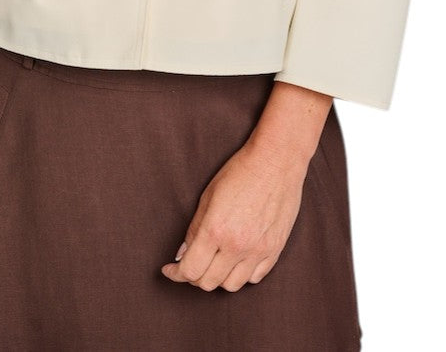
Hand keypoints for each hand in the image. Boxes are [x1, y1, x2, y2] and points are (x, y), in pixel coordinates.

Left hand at [160, 139, 306, 291]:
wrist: (276, 161)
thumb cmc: (240, 172)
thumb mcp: (208, 195)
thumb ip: (194, 229)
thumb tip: (182, 255)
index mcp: (216, 229)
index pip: (190, 270)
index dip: (176, 274)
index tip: (170, 270)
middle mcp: (237, 245)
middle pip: (208, 282)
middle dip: (194, 276)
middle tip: (191, 264)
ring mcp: (258, 250)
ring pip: (232, 285)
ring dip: (218, 278)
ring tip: (214, 262)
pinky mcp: (275, 250)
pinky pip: (254, 278)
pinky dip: (242, 274)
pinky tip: (236, 259)